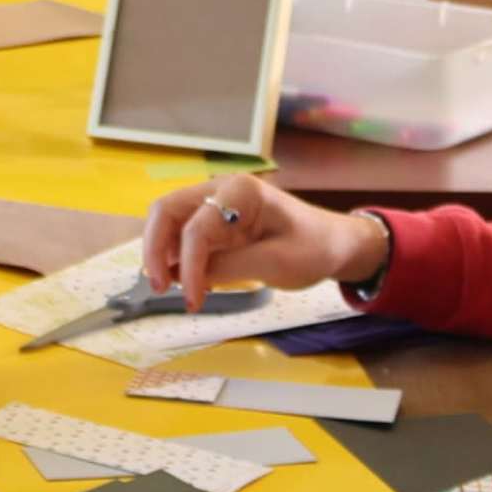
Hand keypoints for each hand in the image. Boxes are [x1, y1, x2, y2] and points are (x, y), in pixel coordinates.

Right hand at [141, 173, 387, 306]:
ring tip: (167, 287)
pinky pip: (182, 233)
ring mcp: (215, 203)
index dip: (189, 267)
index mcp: (240, 191)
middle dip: (155, 249)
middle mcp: (220, 189)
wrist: (335, 244)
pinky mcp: (215, 221)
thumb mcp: (277, 262)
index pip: (197, 229)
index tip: (194, 301)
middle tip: (158, 288)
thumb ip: (230, 267)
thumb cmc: (313, 248)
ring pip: (168, 220)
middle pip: (166, 211)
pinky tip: (183, 280)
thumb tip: (184, 277)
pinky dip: (174, 255)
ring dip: (160, 252)